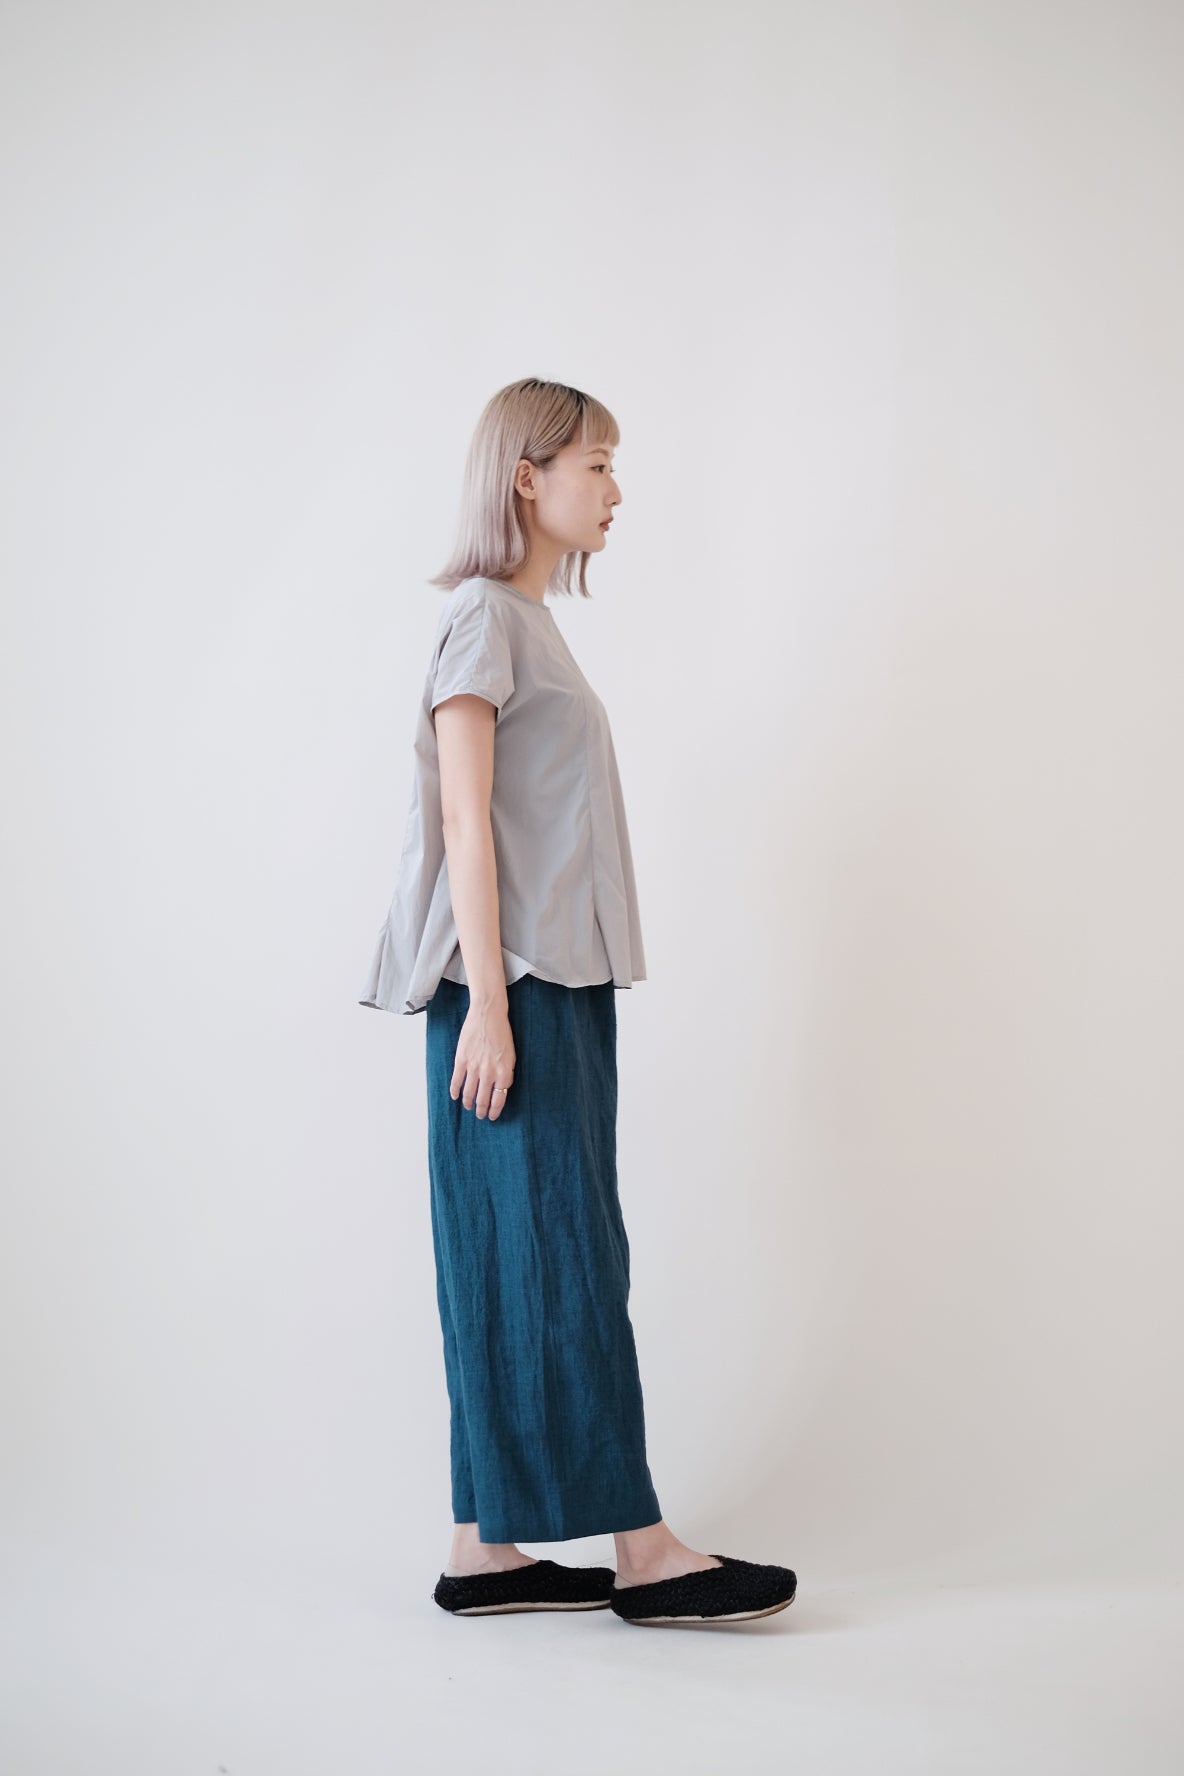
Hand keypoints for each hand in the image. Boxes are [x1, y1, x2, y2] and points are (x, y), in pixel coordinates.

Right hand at [450, 1004, 515, 1120]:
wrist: (488, 1014)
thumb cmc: (502, 1033)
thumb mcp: (512, 1055)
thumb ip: (507, 1073)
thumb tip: (502, 1087)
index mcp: (504, 1072)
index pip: (499, 1098)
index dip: (495, 1110)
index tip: (492, 1116)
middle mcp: (489, 1072)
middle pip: (483, 1099)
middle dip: (481, 1110)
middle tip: (480, 1115)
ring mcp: (474, 1067)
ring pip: (469, 1092)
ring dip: (468, 1103)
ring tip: (469, 1108)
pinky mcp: (462, 1059)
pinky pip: (457, 1080)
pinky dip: (455, 1091)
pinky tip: (455, 1096)